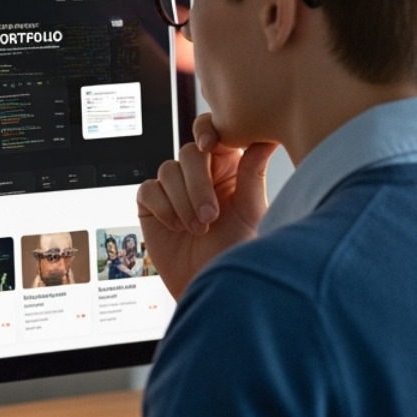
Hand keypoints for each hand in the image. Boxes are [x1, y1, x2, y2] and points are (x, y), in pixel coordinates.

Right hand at [137, 114, 276, 297]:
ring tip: (197, 229)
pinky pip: (149, 190)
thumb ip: (252, 171)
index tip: (210, 146)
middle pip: (188, 153)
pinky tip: (175, 227)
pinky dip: (162, 207)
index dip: (207, 132)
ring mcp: (174, 189)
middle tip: (210, 216)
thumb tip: (268, 137)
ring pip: (167, 170)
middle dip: (197, 184)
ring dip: (182, 201)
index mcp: (227, 168)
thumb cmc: (237, 251)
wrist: (210, 283)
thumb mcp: (251, 211)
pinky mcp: (152, 205)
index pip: (213, 134)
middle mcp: (200, 175)